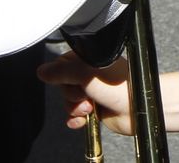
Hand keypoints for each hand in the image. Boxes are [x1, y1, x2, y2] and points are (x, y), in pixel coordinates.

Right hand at [36, 53, 178, 134]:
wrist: (136, 110)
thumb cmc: (120, 87)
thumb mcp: (87, 74)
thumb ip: (62, 71)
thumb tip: (42, 71)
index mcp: (89, 59)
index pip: (61, 65)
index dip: (63, 76)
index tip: (72, 81)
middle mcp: (90, 74)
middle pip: (63, 85)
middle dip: (71, 95)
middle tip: (86, 95)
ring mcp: (92, 91)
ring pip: (68, 101)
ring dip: (75, 108)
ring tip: (90, 108)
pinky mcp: (94, 107)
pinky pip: (74, 114)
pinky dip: (76, 118)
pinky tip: (84, 120)